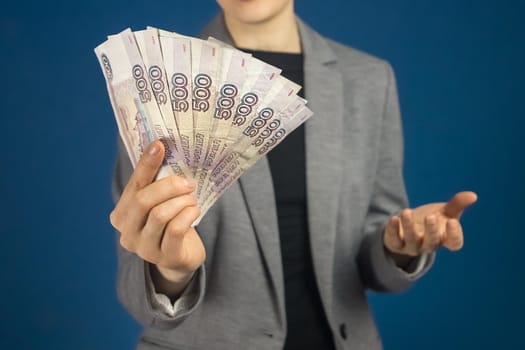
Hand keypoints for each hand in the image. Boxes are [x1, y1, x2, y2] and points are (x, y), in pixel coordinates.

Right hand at [110, 141, 204, 294]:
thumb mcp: (159, 203)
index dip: (146, 164)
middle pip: (144, 201)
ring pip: (160, 214)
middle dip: (169, 187)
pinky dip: (188, 215)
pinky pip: (176, 229)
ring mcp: (144, 249)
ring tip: (192, 199)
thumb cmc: (170, 222)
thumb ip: (156, 183)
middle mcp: (127, 233)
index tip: (159, 145)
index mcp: (121, 215)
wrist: (181, 257)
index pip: (134, 185)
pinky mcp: (165, 257)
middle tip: (188, 183)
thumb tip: (162, 148)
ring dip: (181, 201)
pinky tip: (194, 211)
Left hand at [384, 191, 477, 255]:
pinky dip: (393, 230)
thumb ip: (457, 205)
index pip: (454, 243)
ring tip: (406, 211)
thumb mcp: (444, 212)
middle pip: (431, 241)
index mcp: (444, 238)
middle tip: (431, 217)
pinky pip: (394, 240)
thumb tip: (473, 195)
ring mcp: (412, 246)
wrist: (408, 227)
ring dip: (408, 226)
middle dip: (431, 230)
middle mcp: (429, 244)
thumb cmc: (431, 220)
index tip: (452, 222)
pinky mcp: (396, 244)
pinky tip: (393, 218)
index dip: (454, 235)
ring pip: (411, 240)